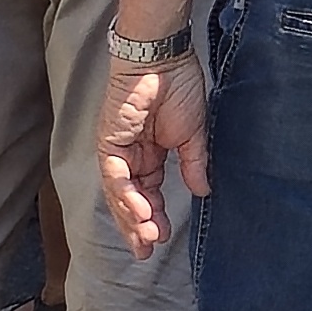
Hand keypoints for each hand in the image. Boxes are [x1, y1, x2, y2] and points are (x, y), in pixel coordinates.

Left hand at [96, 37, 200, 261]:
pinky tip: (140, 211)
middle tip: (146, 251)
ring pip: (118, 193)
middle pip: (128, 200)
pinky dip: (126, 194)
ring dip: (132, 216)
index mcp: (148, 155)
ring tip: (147, 236)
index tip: (162, 238)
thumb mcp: (193, 134)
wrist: (164, 58)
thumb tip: (203, 191)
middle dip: (136, 227)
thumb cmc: (179, 87)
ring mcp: (116, 149)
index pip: (147, 194)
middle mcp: (129, 156)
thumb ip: (194, 164)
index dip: (154, 217)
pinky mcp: (109, 141)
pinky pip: (115, 174)